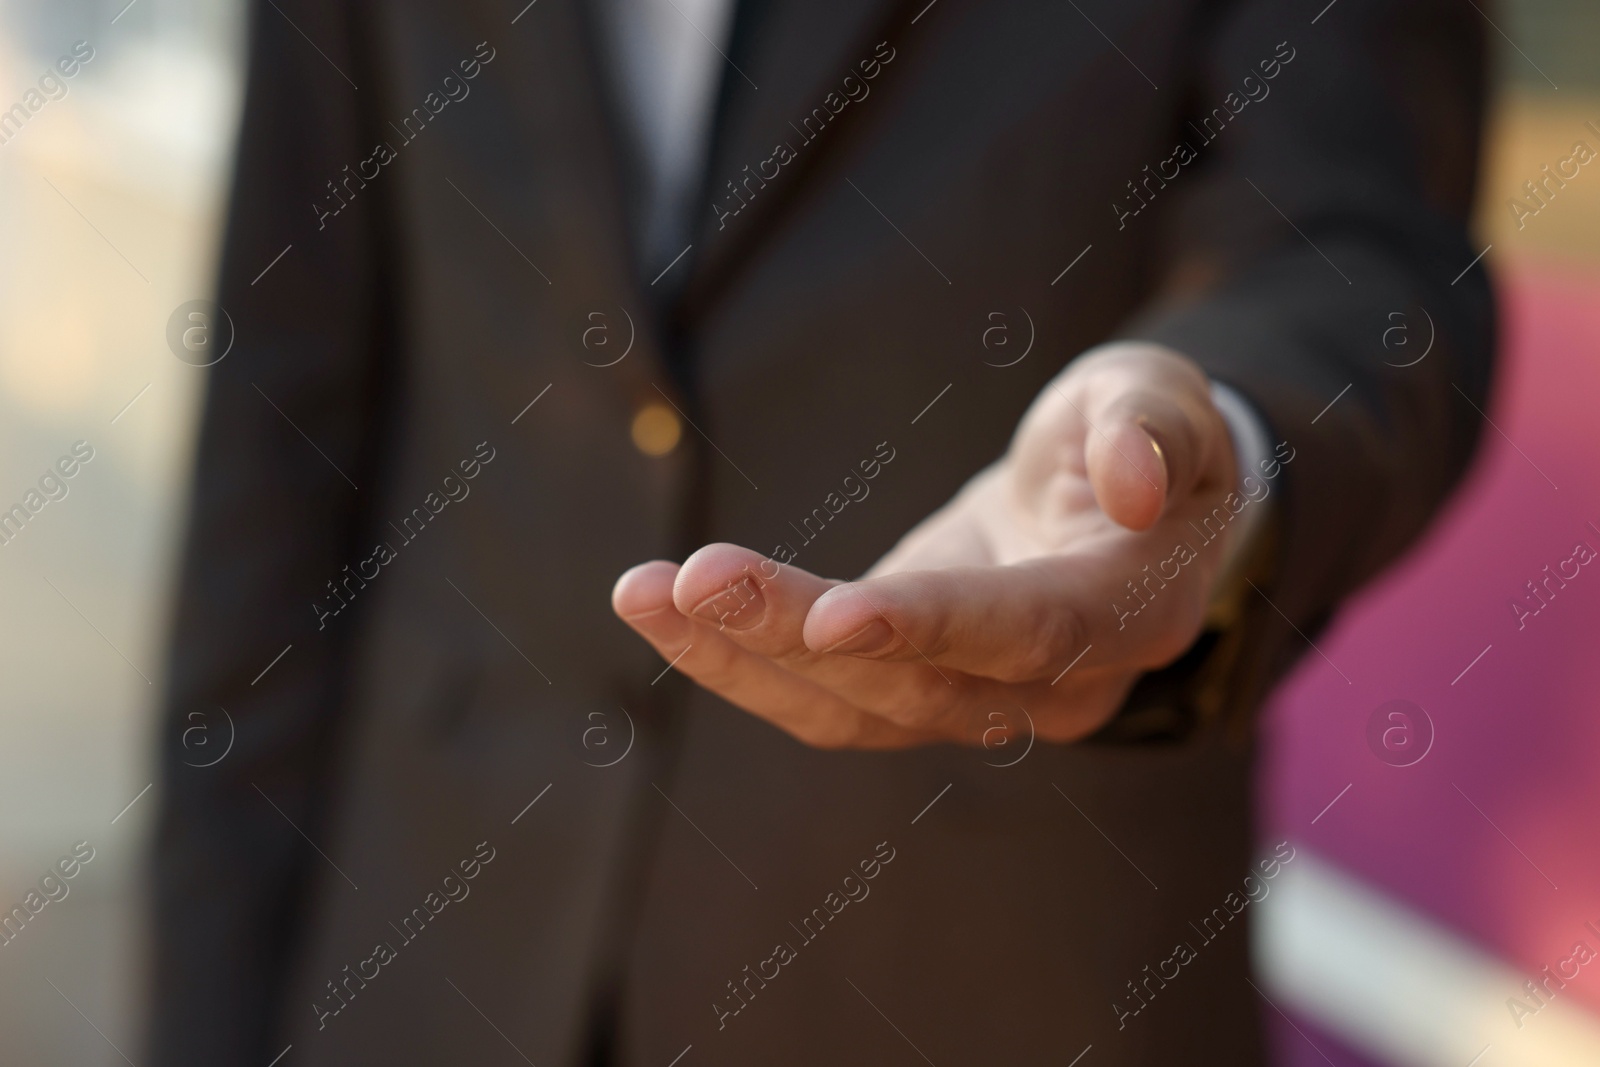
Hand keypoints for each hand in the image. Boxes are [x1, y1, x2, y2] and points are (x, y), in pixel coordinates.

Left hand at [612, 342, 1240, 748]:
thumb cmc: (1143, 438)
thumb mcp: (1164, 399)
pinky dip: (735, 658)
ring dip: (739, 658)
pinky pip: (818, 696)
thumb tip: (1133, 484)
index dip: (936, 624)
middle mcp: (1054, 686)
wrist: (1117, 510)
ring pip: (849, 709)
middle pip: (917, 684)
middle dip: (796, 635)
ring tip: (640, 593)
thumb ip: (1154, 427)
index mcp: (1130, 610)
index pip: (1032, 631)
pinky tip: (656, 604)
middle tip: (693, 577)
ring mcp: (973, 702)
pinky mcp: (906, 687)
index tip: (833, 614)